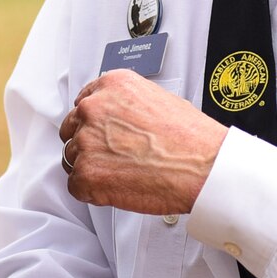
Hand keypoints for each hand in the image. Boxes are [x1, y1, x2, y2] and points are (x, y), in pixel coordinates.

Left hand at [59, 69, 226, 214]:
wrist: (204, 167)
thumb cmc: (191, 139)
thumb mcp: (159, 99)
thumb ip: (128, 104)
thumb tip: (121, 117)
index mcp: (112, 86)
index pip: (84, 101)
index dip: (93, 122)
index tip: (100, 131)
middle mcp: (94, 109)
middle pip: (73, 129)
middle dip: (89, 143)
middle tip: (112, 156)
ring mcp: (87, 141)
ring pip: (72, 158)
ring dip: (91, 167)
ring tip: (121, 173)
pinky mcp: (87, 174)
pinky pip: (76, 185)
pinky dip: (92, 192)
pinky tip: (116, 188)